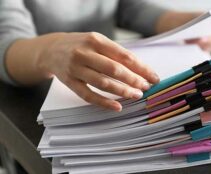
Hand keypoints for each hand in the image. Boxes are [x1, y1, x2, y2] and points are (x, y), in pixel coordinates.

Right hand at [37, 32, 159, 110]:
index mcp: (96, 40)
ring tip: (136, 95)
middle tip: (146, 87)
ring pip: (103, 83)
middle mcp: (84, 53)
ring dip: (122, 91)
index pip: (124, 56)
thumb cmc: (81, 45)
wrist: (51, 50)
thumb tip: (141, 70)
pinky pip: (88, 95)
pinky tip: (117, 107)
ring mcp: (75, 68)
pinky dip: (104, 103)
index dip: (141, 68)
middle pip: (114, 69)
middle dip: (134, 80)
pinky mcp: (69, 82)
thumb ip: (115, 53)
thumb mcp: (97, 42)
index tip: (153, 77)